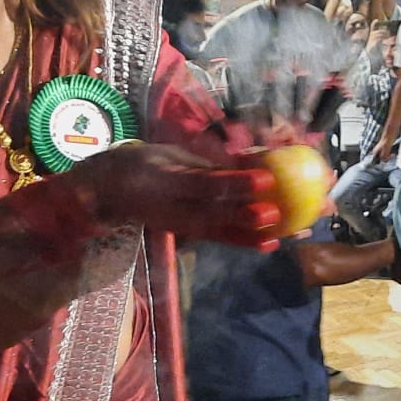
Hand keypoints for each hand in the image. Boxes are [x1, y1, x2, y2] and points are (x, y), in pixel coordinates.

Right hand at [66, 141, 279, 248]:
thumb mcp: (171, 156)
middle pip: (220, 212)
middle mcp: (177, 208)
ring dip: (257, 232)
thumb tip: (248, 160)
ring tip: (289, 234)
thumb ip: (207, 163)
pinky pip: (220, 237)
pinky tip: (271, 244)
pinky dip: (245, 241)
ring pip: (224, 230)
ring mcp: (184, 225)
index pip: (206, 183)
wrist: (111, 193)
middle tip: (280, 213)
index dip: (237, 182)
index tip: (266, 178)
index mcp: (170, 181)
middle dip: (253, 214)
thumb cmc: (147, 165)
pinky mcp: (190, 233)